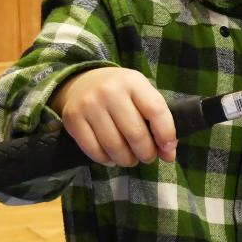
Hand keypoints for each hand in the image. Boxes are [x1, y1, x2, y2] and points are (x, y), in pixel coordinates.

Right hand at [53, 67, 175, 165]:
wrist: (81, 82)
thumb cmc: (119, 92)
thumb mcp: (140, 94)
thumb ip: (156, 119)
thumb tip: (168, 152)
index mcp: (133, 81)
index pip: (156, 111)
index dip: (166, 135)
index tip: (168, 150)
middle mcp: (110, 91)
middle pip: (135, 133)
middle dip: (146, 153)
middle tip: (147, 157)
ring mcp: (89, 105)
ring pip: (114, 146)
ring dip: (127, 160)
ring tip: (130, 159)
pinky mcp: (73, 119)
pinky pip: (94, 150)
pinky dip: (106, 160)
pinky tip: (112, 158)